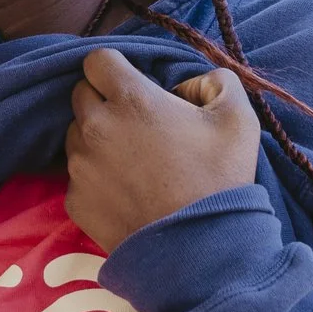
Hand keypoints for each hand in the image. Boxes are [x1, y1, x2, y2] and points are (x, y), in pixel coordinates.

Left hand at [65, 48, 259, 253]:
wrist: (200, 250)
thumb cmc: (220, 179)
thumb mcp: (238, 118)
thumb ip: (217, 82)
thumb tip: (189, 83)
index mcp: (129, 100)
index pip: (97, 60)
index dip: (114, 68)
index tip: (132, 83)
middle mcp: (94, 128)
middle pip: (80, 95)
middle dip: (104, 100)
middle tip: (136, 121)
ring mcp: (79, 166)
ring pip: (76, 135)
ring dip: (97, 138)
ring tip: (133, 159)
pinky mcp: (74, 200)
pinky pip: (77, 175)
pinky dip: (95, 176)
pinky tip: (126, 190)